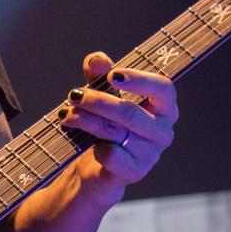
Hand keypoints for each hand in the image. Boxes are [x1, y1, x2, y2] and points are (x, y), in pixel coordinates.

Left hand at [58, 54, 178, 191]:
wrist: (98, 167)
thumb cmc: (107, 126)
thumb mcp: (103, 95)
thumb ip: (100, 75)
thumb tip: (97, 60)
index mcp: (164, 108)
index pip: (163, 88)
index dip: (139, 80)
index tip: (113, 75)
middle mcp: (163, 131)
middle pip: (130, 112)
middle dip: (98, 102)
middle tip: (74, 95)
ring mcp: (151, 154)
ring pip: (115, 131)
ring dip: (86, 120)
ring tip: (66, 114)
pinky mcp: (135, 172)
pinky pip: (111, 154)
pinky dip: (92, 145)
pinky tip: (80, 140)